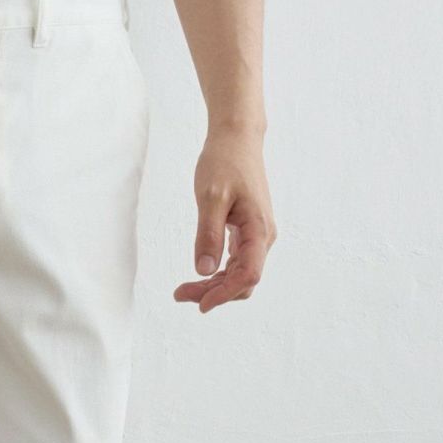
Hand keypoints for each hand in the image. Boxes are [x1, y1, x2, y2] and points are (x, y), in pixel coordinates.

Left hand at [175, 126, 275, 311]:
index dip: (224, 294)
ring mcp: (256, 236)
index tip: (199, 304)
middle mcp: (263, 237)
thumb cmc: (224, 162)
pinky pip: (235, 264)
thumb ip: (208, 234)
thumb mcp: (211, 197)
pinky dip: (217, 274)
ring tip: (183, 289)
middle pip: (242, 281)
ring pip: (238, 275)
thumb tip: (204, 270)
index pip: (248, 275)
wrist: (236, 138)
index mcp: (259, 230)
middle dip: (213, 293)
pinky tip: (198, 275)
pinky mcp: (247, 233)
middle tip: (179, 294)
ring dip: (213, 286)